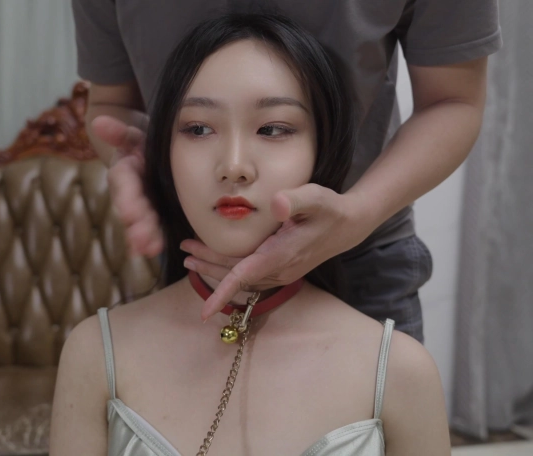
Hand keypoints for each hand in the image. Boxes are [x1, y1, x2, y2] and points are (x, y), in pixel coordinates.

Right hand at [90, 115, 163, 256]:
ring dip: (142, 236)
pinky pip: (149, 227)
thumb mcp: (132, 134)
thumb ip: (117, 131)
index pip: (124, 184)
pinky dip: (148, 240)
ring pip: (138, 222)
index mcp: (125, 171)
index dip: (127, 199)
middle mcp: (129, 190)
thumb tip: (98, 122)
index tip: (131, 214)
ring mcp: (139, 203)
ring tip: (150, 249)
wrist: (144, 149)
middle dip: (137, 224)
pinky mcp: (151, 211)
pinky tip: (152, 251)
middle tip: (144, 239)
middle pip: (132, 208)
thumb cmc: (141, 141)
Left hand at [181, 183, 375, 320]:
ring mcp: (280, 273)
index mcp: (281, 255)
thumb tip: (275, 203)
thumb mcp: (315, 197)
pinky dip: (228, 269)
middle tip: (184, 250)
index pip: (244, 276)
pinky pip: (248, 275)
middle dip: (207, 265)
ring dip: (214, 267)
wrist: (348, 225)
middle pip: (234, 275)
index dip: (221, 293)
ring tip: (191, 256)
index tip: (203, 313)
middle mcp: (279, 270)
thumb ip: (294, 200)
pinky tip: (216, 260)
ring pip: (240, 276)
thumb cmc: (329, 209)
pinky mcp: (281, 270)